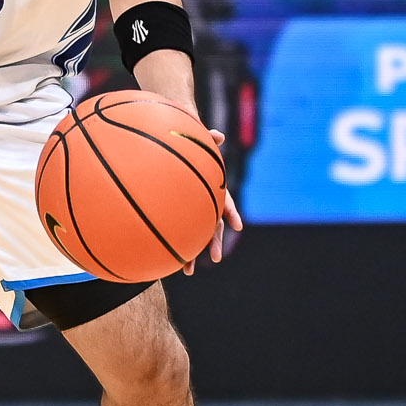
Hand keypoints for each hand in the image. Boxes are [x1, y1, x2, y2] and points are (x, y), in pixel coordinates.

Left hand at [183, 129, 243, 274]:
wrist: (176, 153)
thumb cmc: (189, 148)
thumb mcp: (198, 142)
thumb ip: (207, 140)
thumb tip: (218, 134)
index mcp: (214, 191)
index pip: (227, 204)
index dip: (232, 213)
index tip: (237, 225)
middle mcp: (207, 205)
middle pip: (213, 227)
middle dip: (214, 243)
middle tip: (216, 259)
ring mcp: (194, 212)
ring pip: (196, 235)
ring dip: (193, 253)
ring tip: (188, 271)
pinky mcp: (180, 216)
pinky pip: (179, 233)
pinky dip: (175, 246)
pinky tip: (167, 261)